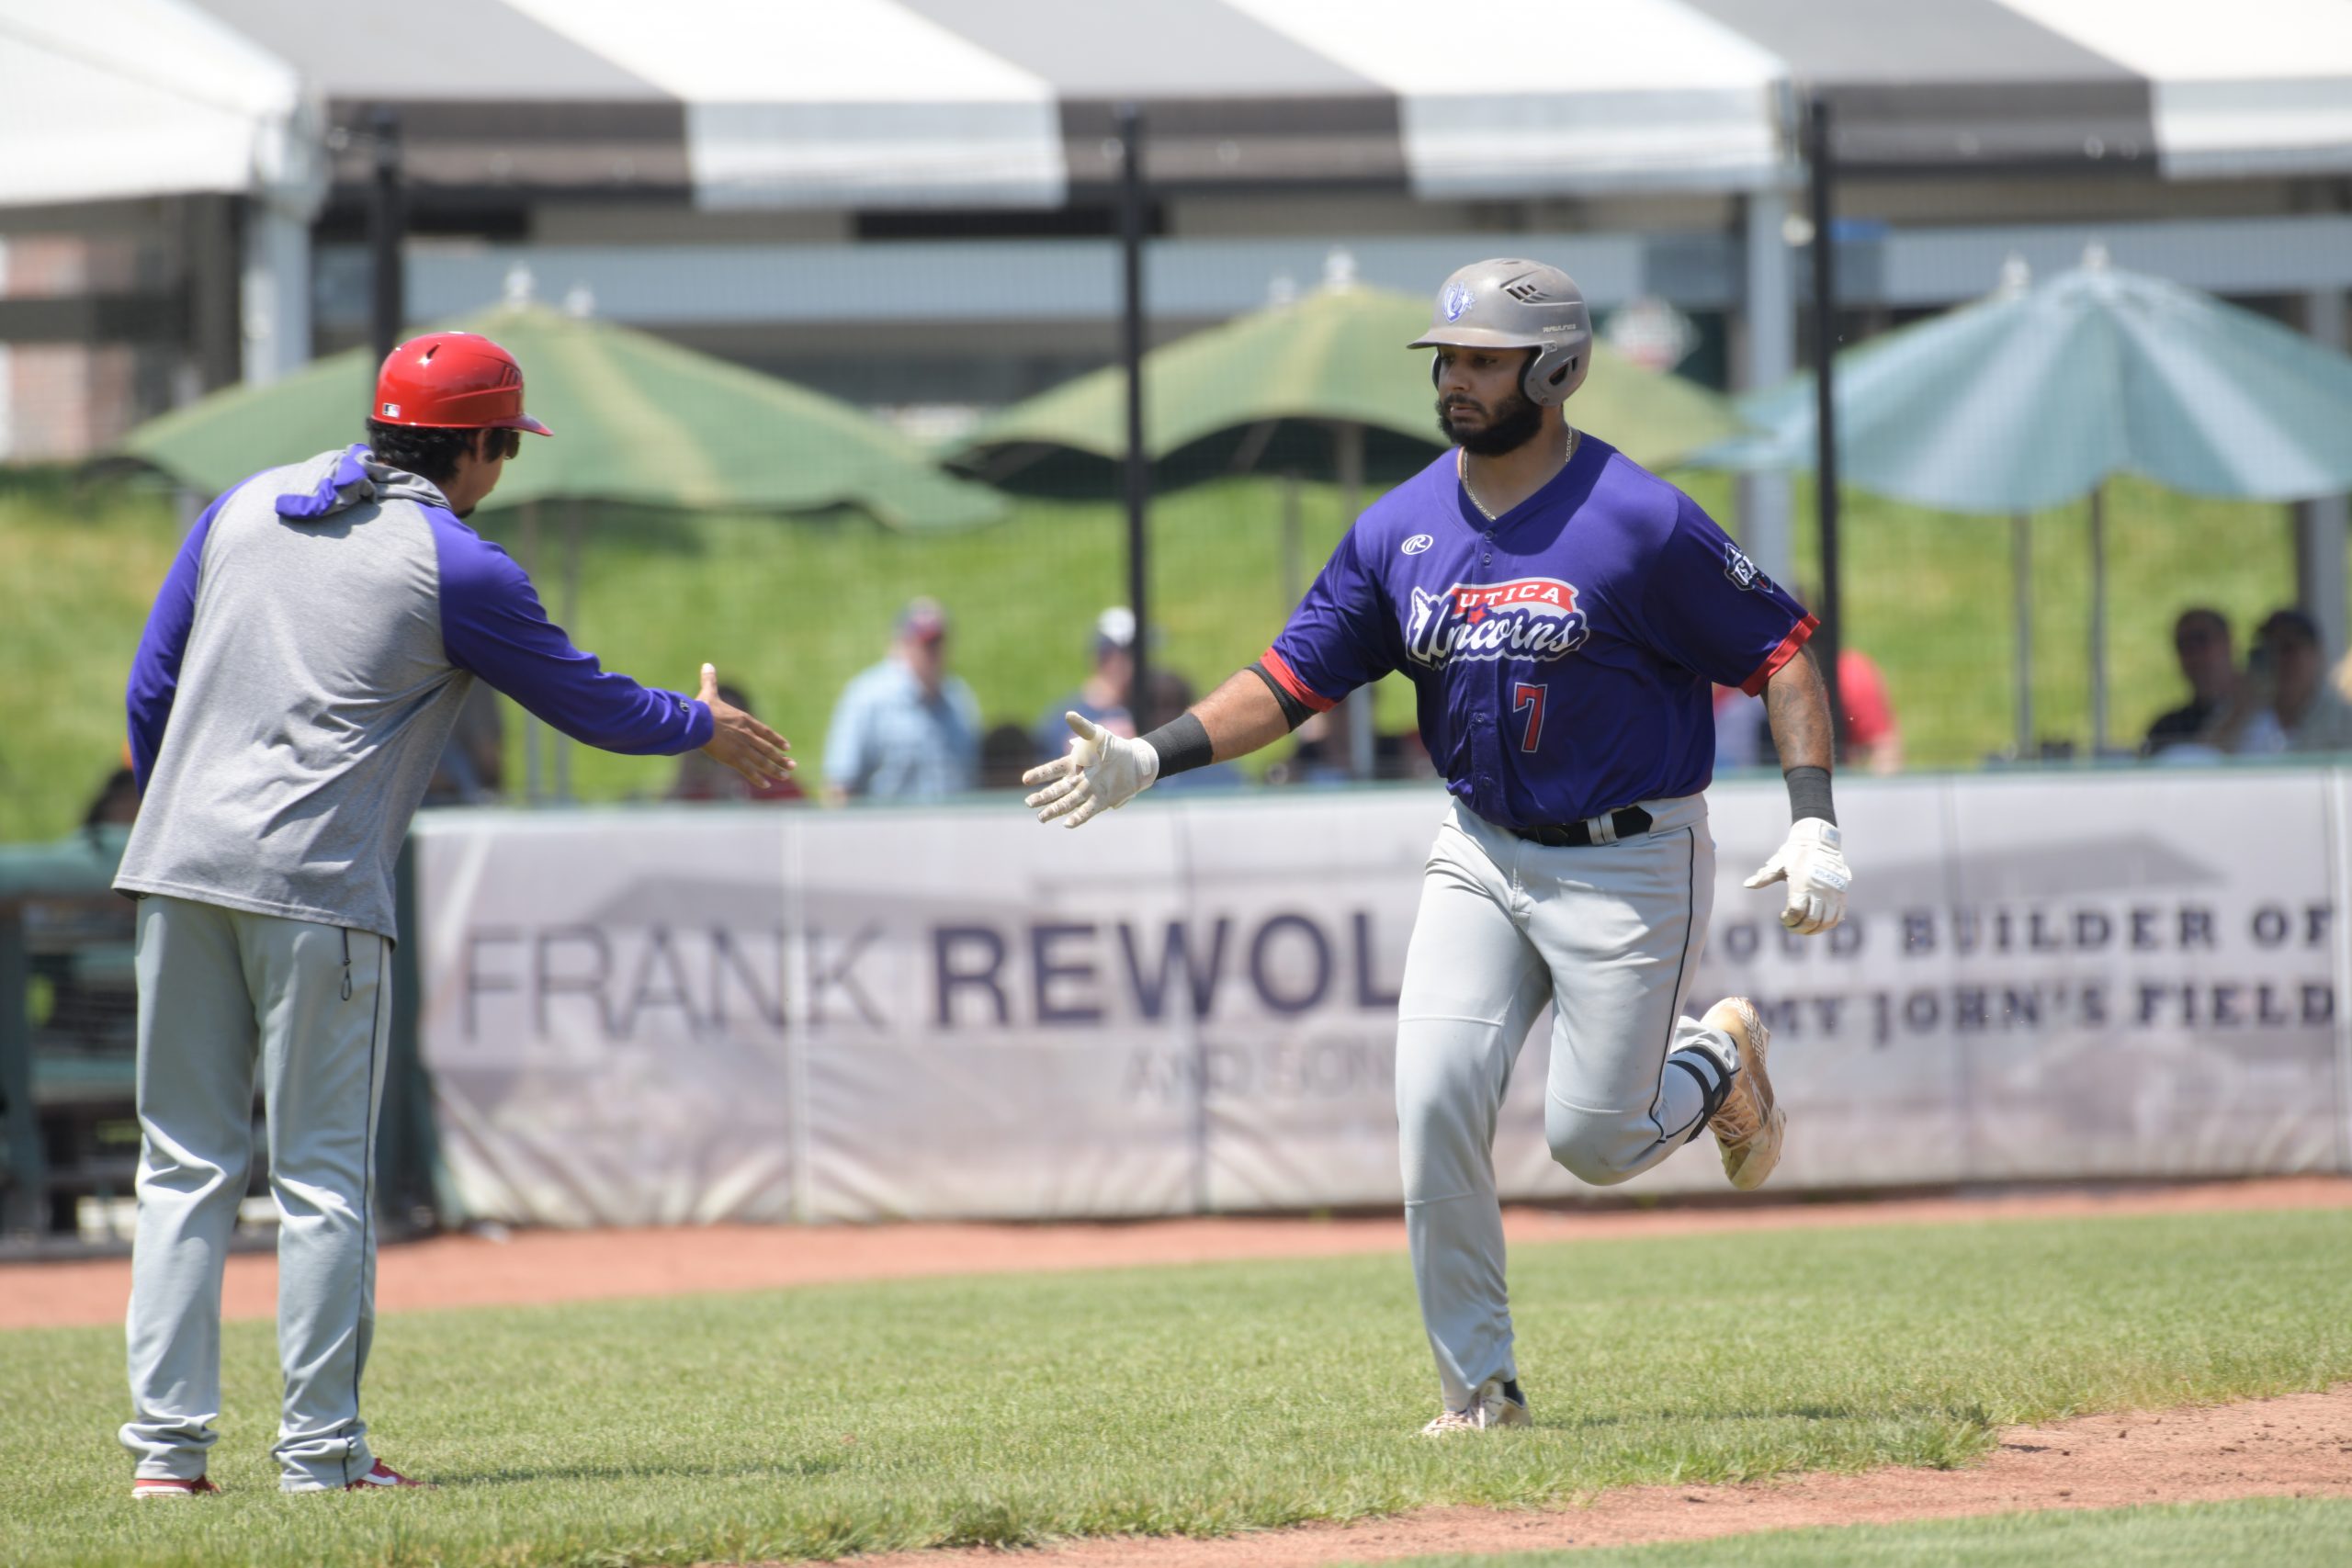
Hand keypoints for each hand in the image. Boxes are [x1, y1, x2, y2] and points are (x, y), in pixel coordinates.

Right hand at [695, 663, 793, 785]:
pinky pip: (749, 771)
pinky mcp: (733, 759)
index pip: (766, 732)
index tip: (787, 747)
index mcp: (744, 721)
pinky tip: (766, 785)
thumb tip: (707, 665)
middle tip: (792, 766)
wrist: (698, 721)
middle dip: (781, 758)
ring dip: (774, 769)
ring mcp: (742, 748)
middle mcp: (747, 735)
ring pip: (763, 761)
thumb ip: (711, 681)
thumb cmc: (703, 708)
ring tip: (785, 776)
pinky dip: (758, 778)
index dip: (777, 740)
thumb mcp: (709, 693)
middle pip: (768, 749)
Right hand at [1021, 711, 1157, 828]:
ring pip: (1067, 802)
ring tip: (1041, 818)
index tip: (1026, 780)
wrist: (1136, 762)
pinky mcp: (1101, 801)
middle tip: (1029, 803)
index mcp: (1074, 764)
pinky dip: (1078, 818)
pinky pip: (1087, 811)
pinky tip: (1066, 824)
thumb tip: (1068, 714)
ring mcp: (1089, 792)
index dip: (1040, 774)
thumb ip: (1083, 727)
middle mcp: (1078, 780)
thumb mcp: (1098, 735)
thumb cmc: (1114, 747)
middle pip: (1057, 790)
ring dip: (1054, 810)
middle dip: (1043, 797)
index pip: (1053, 769)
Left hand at [1743, 818, 1849, 934]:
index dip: (1788, 920)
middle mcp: (1820, 889)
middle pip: (1811, 920)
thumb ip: (1764, 877)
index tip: (1782, 917)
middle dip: (1799, 929)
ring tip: (1805, 928)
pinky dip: (1829, 924)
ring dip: (1814, 930)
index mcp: (1802, 883)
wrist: (1820, 841)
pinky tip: (1818, 923)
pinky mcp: (1842, 893)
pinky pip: (1838, 915)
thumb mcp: (1778, 863)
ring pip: (1827, 922)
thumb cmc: (1795, 853)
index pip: (1796, 911)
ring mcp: (1833, 892)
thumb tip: (1746, 884)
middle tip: (1792, 927)